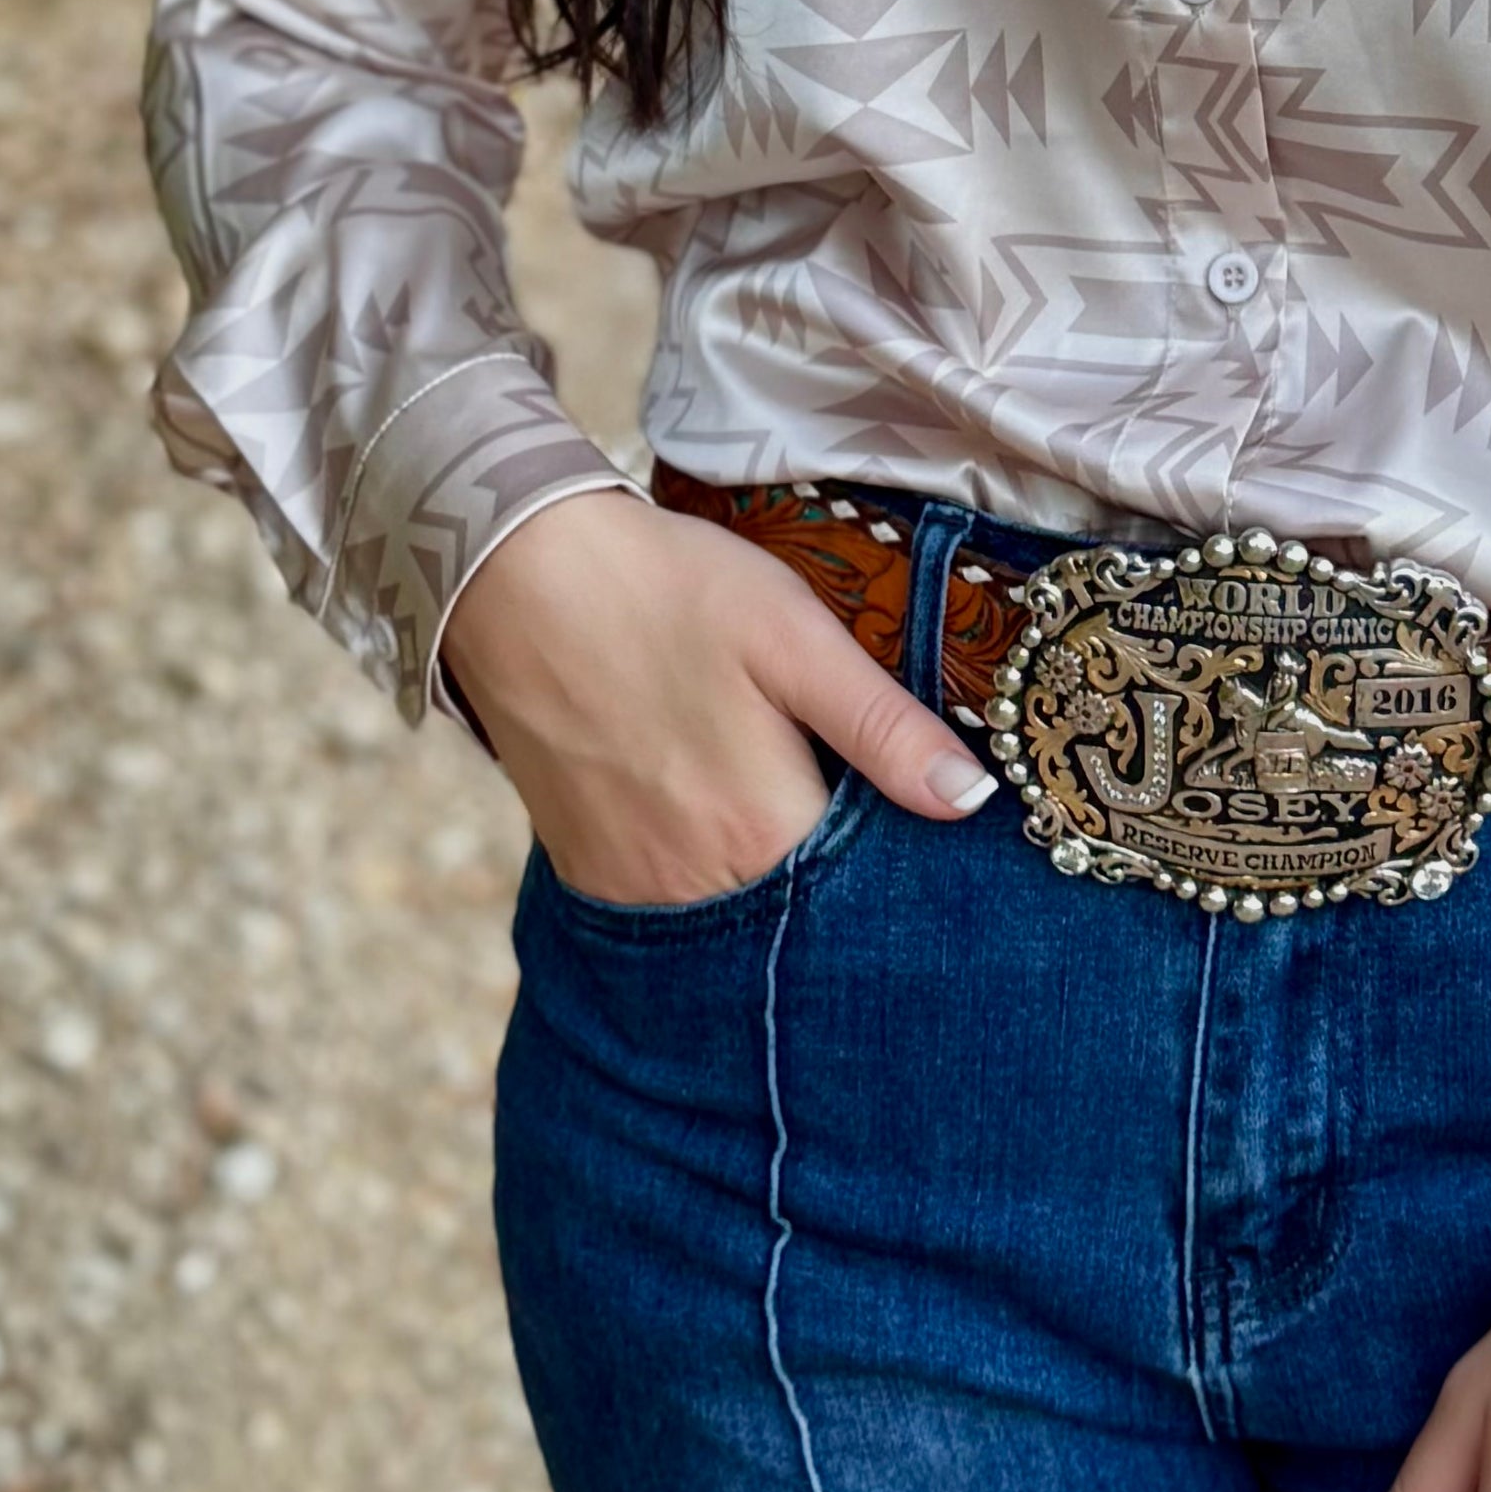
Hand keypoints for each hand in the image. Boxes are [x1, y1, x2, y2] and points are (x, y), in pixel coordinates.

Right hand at [438, 486, 997, 907]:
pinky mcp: (587, 873)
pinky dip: (708, 882)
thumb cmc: (670, 590)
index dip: (906, 864)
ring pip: (736, 917)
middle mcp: (698, 884)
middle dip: (840, 884)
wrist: (516, 574)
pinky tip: (719, 820)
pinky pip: (670, 907)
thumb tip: (974, 802)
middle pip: (800, 913)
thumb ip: (884, 728)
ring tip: (785, 810)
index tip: (927, 831)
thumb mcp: (795, 637)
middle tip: (854, 811)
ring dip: (772, 887)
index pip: (868, 891)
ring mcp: (633, 888)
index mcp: (763, 830)